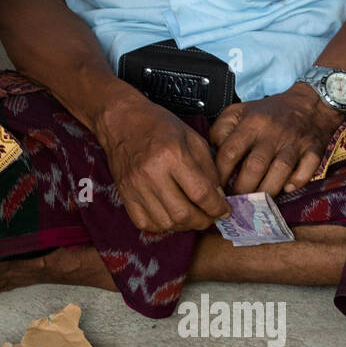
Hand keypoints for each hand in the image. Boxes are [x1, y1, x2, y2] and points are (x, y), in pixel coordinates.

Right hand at [95, 95, 229, 233]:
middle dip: (203, 220)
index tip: (224, 210)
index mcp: (171, 155)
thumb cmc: (158, 125)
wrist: (122, 121)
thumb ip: (208, 169)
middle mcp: (151, 173)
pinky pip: (145, 223)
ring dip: (184, 224)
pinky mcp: (124, 194)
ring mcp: (135, 186)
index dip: (217, 207)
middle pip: (183, 214)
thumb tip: (218, 197)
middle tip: (209, 216)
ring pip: (166, 223)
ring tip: (191, 214)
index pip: (201, 193)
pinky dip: (162, 225)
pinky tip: (170, 214)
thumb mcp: (192, 138)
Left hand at [209, 82, 340, 194]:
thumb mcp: (238, 111)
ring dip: (266, 190)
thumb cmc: (269, 112)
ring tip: (257, 200)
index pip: (230, 152)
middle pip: (254, 167)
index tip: (217, 187)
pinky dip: (295, 183)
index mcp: (251, 123)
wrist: (309, 103)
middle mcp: (272, 133)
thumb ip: (221, 129)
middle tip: (236, 200)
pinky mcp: (314, 150)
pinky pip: (306, 171)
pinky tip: (285, 188)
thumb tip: (212, 154)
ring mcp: (295, 142)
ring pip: (279, 172)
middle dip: (242, 189)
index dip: (220, 174)